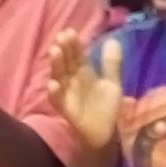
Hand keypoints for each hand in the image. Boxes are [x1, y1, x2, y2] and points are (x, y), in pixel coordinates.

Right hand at [45, 28, 123, 156]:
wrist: (107, 135)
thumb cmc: (107, 109)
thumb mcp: (112, 84)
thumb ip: (112, 63)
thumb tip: (113, 39)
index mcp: (83, 73)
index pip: (77, 55)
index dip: (74, 44)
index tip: (70, 31)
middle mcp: (73, 82)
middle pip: (66, 63)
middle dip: (64, 50)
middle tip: (62, 36)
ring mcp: (68, 95)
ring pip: (59, 78)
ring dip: (56, 65)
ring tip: (55, 52)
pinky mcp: (67, 111)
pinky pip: (58, 101)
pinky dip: (54, 93)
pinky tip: (52, 84)